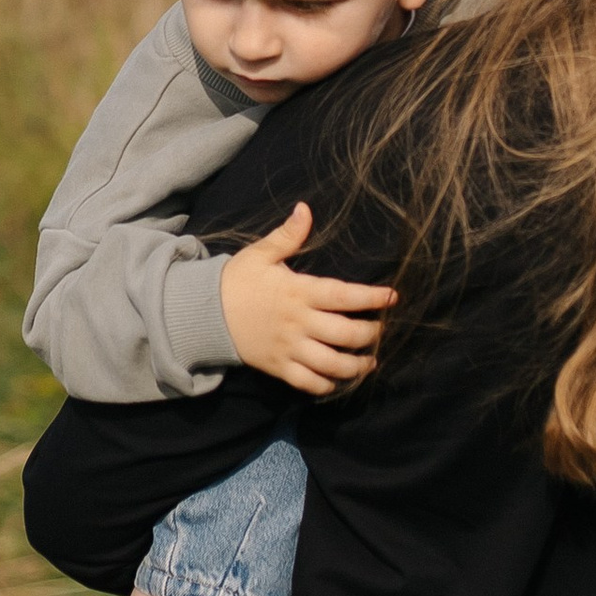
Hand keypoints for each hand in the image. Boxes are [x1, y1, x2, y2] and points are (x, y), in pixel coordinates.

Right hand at [219, 204, 395, 395]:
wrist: (203, 314)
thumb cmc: (238, 280)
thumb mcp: (260, 253)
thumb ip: (287, 235)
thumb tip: (305, 209)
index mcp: (298, 292)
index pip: (343, 295)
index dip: (371, 297)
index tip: (392, 297)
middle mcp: (298, 322)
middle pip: (345, 334)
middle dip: (370, 334)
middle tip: (381, 330)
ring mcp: (288, 348)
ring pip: (331, 364)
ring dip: (356, 366)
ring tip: (370, 362)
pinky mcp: (278, 367)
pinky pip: (308, 383)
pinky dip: (327, 386)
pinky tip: (339, 380)